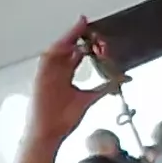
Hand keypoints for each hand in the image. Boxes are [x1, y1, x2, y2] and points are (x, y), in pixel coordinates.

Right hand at [16, 26, 104, 162]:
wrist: (50, 133)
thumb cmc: (64, 119)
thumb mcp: (89, 99)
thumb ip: (104, 87)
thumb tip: (122, 79)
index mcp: (66, 75)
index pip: (76, 53)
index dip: (87, 43)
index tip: (98, 36)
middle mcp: (56, 72)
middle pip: (67, 48)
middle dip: (80, 37)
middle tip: (92, 29)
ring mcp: (47, 74)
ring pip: (56, 50)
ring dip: (68, 39)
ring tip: (80, 28)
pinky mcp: (39, 78)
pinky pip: (46, 60)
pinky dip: (56, 50)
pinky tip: (67, 43)